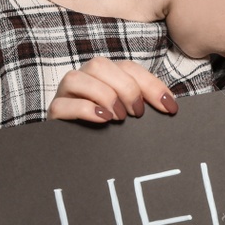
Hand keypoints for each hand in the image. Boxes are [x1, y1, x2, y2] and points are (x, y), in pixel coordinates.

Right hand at [47, 56, 177, 123]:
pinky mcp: (54, 113)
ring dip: (104, 95)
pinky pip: (64, 104)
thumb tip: (170, 107)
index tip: (170, 107)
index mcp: (104, 76)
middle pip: (100, 65)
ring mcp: (65, 95)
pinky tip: (103, 119)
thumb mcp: (129, 117)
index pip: (128, 68)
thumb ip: (142, 106)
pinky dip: (86, 109)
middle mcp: (83, 80)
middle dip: (125, 88)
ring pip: (77, 78)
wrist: (77, 159)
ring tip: (118, 117)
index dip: (151, 85)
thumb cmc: (108, 133)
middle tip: (137, 113)